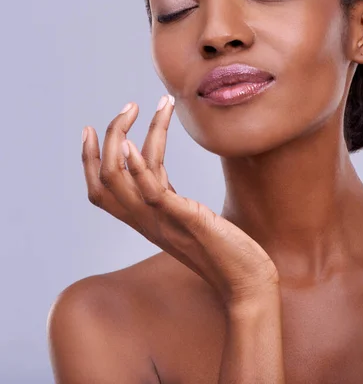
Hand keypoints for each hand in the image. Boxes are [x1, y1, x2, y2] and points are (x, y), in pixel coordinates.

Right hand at [81, 96, 279, 306]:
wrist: (247, 283)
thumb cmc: (225, 250)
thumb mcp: (190, 216)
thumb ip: (172, 198)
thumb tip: (163, 171)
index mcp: (146, 219)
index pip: (102, 190)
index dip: (89, 160)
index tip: (89, 128)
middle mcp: (147, 222)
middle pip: (104, 180)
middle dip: (108, 138)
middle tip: (128, 107)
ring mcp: (163, 222)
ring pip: (122, 178)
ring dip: (126, 136)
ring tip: (143, 106)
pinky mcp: (187, 220)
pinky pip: (152, 193)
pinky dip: (139, 168)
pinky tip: (135, 145)